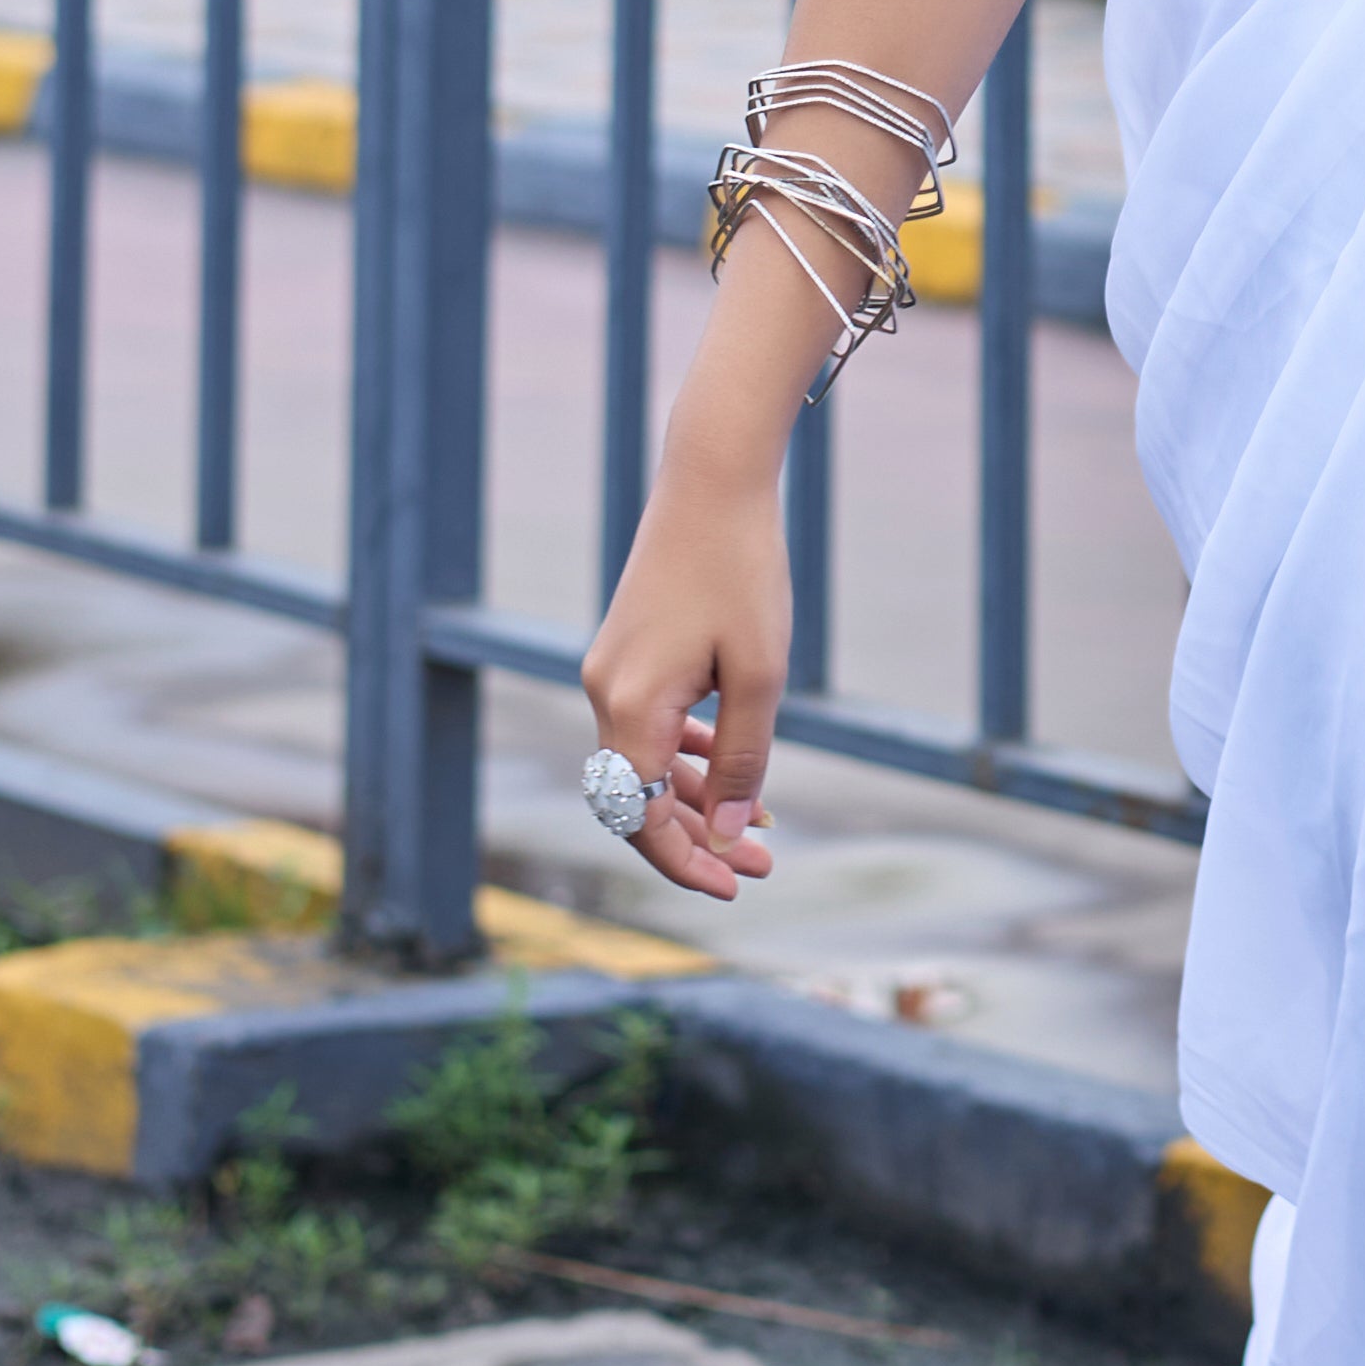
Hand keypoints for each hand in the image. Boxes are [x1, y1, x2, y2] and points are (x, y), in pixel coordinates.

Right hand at [582, 468, 790, 902]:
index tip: (736, 886)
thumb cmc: (743, 572)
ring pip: (645, 763)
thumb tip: (731, 835)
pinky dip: (685, 754)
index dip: (687, 861)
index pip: (642, 819)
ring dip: (697, 798)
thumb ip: (744, 761)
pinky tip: (726, 767)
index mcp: (629, 707)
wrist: (712, 479)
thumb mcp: (760, 676)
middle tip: (761, 865)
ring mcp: (609, 671)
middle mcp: (604, 694)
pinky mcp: (625, 651)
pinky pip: (647, 725)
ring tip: (760, 826)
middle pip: (639, 798)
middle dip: (697, 838)